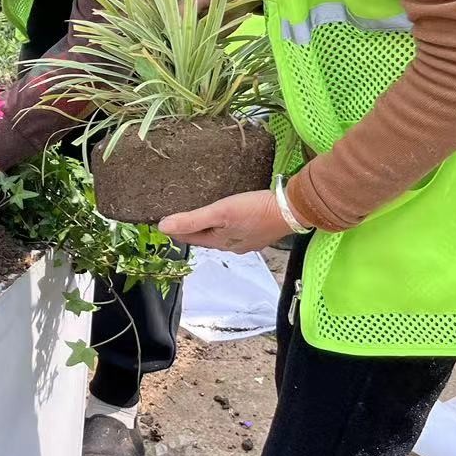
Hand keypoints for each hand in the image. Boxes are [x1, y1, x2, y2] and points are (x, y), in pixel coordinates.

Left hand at [158, 189, 292, 254]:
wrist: (293, 209)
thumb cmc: (255, 210)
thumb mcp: (220, 212)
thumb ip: (192, 220)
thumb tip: (163, 227)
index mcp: (221, 243)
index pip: (191, 238)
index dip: (177, 231)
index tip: (162, 223)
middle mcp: (234, 246)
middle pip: (206, 238)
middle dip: (193, 229)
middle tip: (179, 217)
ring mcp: (249, 240)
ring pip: (222, 234)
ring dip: (211, 226)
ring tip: (202, 215)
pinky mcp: (260, 232)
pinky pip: (237, 230)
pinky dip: (228, 223)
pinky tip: (230, 217)